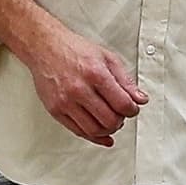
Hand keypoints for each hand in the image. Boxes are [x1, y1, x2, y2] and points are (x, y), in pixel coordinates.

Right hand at [26, 20, 146, 146]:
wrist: (45, 47)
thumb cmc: (74, 50)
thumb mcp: (106, 58)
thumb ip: (125, 80)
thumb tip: (140, 99)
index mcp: (95, 74)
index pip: (122, 104)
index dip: (132, 110)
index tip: (133, 109)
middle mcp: (79, 89)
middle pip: (110, 120)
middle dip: (121, 121)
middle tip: (121, 116)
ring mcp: (66, 101)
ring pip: (94, 130)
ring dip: (108, 130)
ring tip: (110, 122)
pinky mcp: (55, 110)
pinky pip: (77, 131)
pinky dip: (92, 136)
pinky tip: (100, 134)